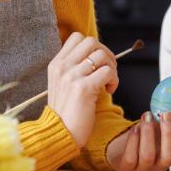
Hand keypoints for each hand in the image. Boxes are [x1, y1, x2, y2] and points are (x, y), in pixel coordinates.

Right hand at [47, 32, 118, 146]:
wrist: (60, 133)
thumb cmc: (67, 111)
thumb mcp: (63, 84)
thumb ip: (74, 68)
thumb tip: (98, 54)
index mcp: (56, 64)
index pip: (77, 37)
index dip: (94, 46)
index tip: (98, 62)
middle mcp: (62, 67)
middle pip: (92, 41)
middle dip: (106, 53)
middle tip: (108, 70)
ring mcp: (71, 76)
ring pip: (102, 55)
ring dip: (112, 67)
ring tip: (108, 82)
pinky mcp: (83, 88)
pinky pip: (108, 72)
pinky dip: (114, 80)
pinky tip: (109, 91)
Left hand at [106, 111, 170, 170]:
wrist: (124, 148)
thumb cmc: (146, 135)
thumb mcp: (159, 127)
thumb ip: (168, 118)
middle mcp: (162, 165)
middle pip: (170, 156)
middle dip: (169, 133)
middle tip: (166, 114)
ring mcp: (144, 169)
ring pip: (148, 156)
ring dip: (148, 133)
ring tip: (146, 116)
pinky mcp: (128, 169)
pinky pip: (131, 157)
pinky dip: (133, 140)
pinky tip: (135, 128)